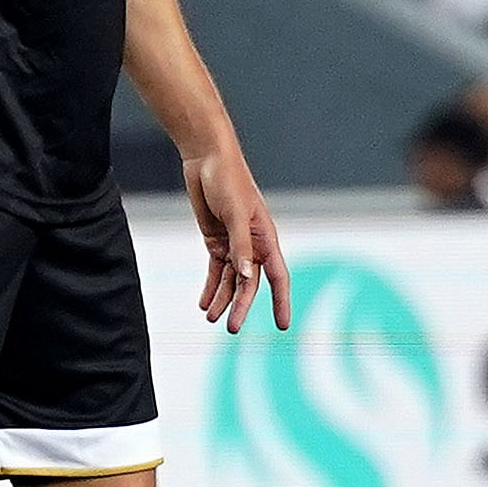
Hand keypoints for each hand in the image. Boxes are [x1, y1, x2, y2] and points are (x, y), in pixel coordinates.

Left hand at [184, 141, 288, 331]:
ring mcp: (234, 244)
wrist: (206, 158)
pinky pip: (216, 270)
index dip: (280, 301)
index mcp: (266, 238)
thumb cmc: (227, 180)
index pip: (277, 277)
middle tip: (231, 328)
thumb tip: (246, 276)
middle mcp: (253, 244)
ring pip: (231, 280)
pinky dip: (210, 287)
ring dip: (222, 299)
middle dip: (241, 306)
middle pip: (249, 283)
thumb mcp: (235, 214)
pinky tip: (204, 303)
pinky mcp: (216, 239)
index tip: (283, 326)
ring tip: (211, 318)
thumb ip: (240, 246)